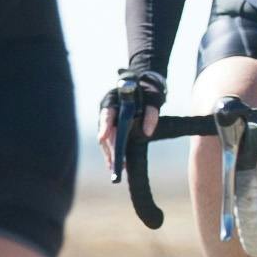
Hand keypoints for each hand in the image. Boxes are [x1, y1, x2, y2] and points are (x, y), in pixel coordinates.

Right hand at [100, 60, 167, 184]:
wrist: (143, 87)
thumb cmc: (147, 92)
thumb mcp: (153, 100)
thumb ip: (151, 114)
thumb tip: (148, 133)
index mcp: (113, 100)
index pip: (107, 114)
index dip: (104, 126)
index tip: (102, 138)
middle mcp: (107, 110)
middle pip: (106, 131)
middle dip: (110, 148)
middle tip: (115, 164)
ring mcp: (107, 120)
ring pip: (105, 139)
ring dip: (110, 154)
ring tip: (115, 169)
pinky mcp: (110, 127)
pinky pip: (109, 141)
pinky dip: (112, 152)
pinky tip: (116, 165)